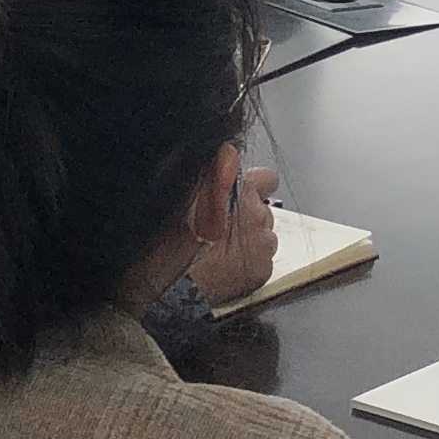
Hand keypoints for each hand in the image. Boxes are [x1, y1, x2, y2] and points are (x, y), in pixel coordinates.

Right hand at [188, 164, 280, 311]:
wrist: (174, 285)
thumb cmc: (173, 241)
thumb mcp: (184, 195)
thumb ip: (210, 176)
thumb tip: (226, 153)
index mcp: (240, 192)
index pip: (266, 178)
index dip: (254, 184)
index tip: (243, 191)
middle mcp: (258, 216)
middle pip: (263, 210)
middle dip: (246, 216)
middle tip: (221, 228)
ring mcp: (263, 245)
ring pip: (263, 236)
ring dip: (249, 240)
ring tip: (221, 250)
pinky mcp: (262, 270)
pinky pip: (261, 260)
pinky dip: (248, 262)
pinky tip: (226, 267)